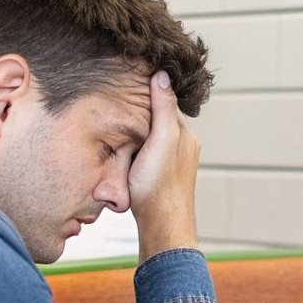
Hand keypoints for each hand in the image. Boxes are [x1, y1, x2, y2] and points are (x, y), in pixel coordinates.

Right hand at [128, 71, 200, 256]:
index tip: (130, 81)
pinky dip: (134, 150)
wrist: (162, 227)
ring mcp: (172, 163)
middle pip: (158, 120)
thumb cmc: (159, 186)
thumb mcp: (161, 140)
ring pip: (151, 138)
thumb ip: (163, 109)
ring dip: (135, 134)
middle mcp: (182, 147)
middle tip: (118, 105)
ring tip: (118, 129)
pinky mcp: (159, 177)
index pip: (167, 102)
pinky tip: (123, 154)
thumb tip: (163, 75)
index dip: (149, 92)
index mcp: (185, 134)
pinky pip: (145, 155)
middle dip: (141, 114)